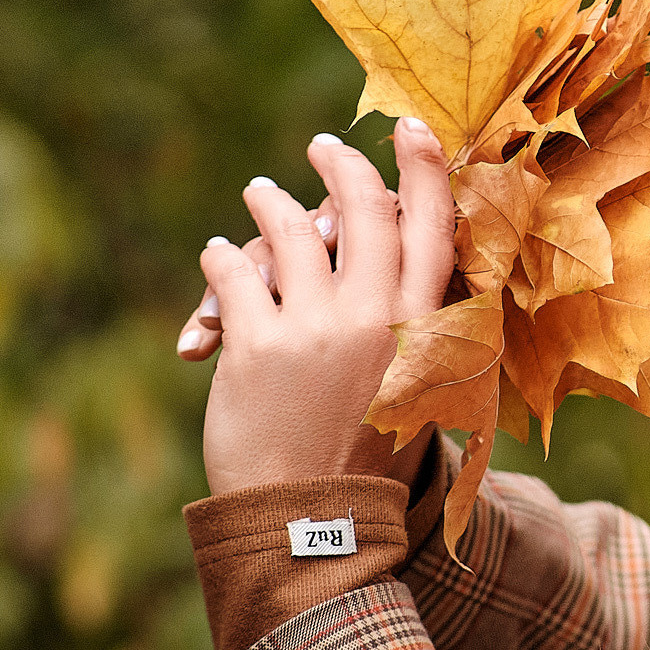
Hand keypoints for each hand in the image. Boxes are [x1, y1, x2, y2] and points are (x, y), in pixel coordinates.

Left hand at [191, 120, 455, 495]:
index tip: (411, 128)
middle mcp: (376, 317)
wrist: (316, 521)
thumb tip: (397, 253)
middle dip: (341, 166)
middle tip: (323, 146)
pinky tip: (217, 254)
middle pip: (363, 209)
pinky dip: (220, 258)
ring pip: (289, 230)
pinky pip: (233, 273)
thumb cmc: (370, 455)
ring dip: (268, 204)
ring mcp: (316, 327)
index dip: (423, 169)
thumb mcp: (418, 387)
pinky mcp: (256, 344)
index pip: (433, 225)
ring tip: (256, 197)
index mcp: (425, 327)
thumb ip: (412, 322)